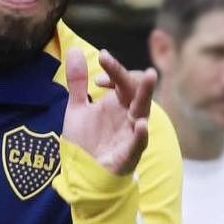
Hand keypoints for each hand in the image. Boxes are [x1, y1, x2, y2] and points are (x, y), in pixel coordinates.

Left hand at [62, 47, 156, 175]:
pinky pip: (137, 144)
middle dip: (134, 76)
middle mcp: (128, 116)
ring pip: (142, 112)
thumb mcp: (77, 108)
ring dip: (145, 95)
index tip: (101, 58)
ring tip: (149, 77)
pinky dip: (140, 134)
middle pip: (135, 92)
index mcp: (118, 104)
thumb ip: (77, 82)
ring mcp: (130, 135)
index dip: (114, 68)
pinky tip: (140, 124)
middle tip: (126, 63)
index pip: (123, 80)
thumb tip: (73, 50)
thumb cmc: (86, 140)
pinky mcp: (128, 155)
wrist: (84, 173)